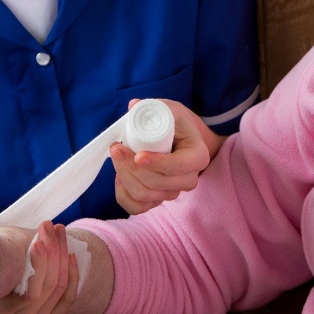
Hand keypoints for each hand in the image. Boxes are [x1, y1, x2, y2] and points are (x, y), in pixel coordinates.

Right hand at [0, 220, 77, 313]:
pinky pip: (67, 298)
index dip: (40, 260)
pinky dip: (73, 275)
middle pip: (48, 285)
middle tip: (48, 226)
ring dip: (62, 255)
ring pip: (58, 288)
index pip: (31, 289)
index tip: (40, 236)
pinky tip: (70, 254)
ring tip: (58, 230)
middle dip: (53, 251)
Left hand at [110, 98, 222, 214]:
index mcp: (198, 156)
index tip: (137, 155)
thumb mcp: (169, 110)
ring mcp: (173, 192)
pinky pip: (137, 208)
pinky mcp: (158, 200)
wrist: (178, 139)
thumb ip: (153, 107)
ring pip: (145, 195)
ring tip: (116, 156)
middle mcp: (189, 179)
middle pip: (158, 183)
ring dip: (125, 176)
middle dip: (131, 168)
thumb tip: (133, 106)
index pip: (179, 166)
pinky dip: (123, 194)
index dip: (157, 163)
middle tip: (116, 147)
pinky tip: (119, 176)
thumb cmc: (175, 123)